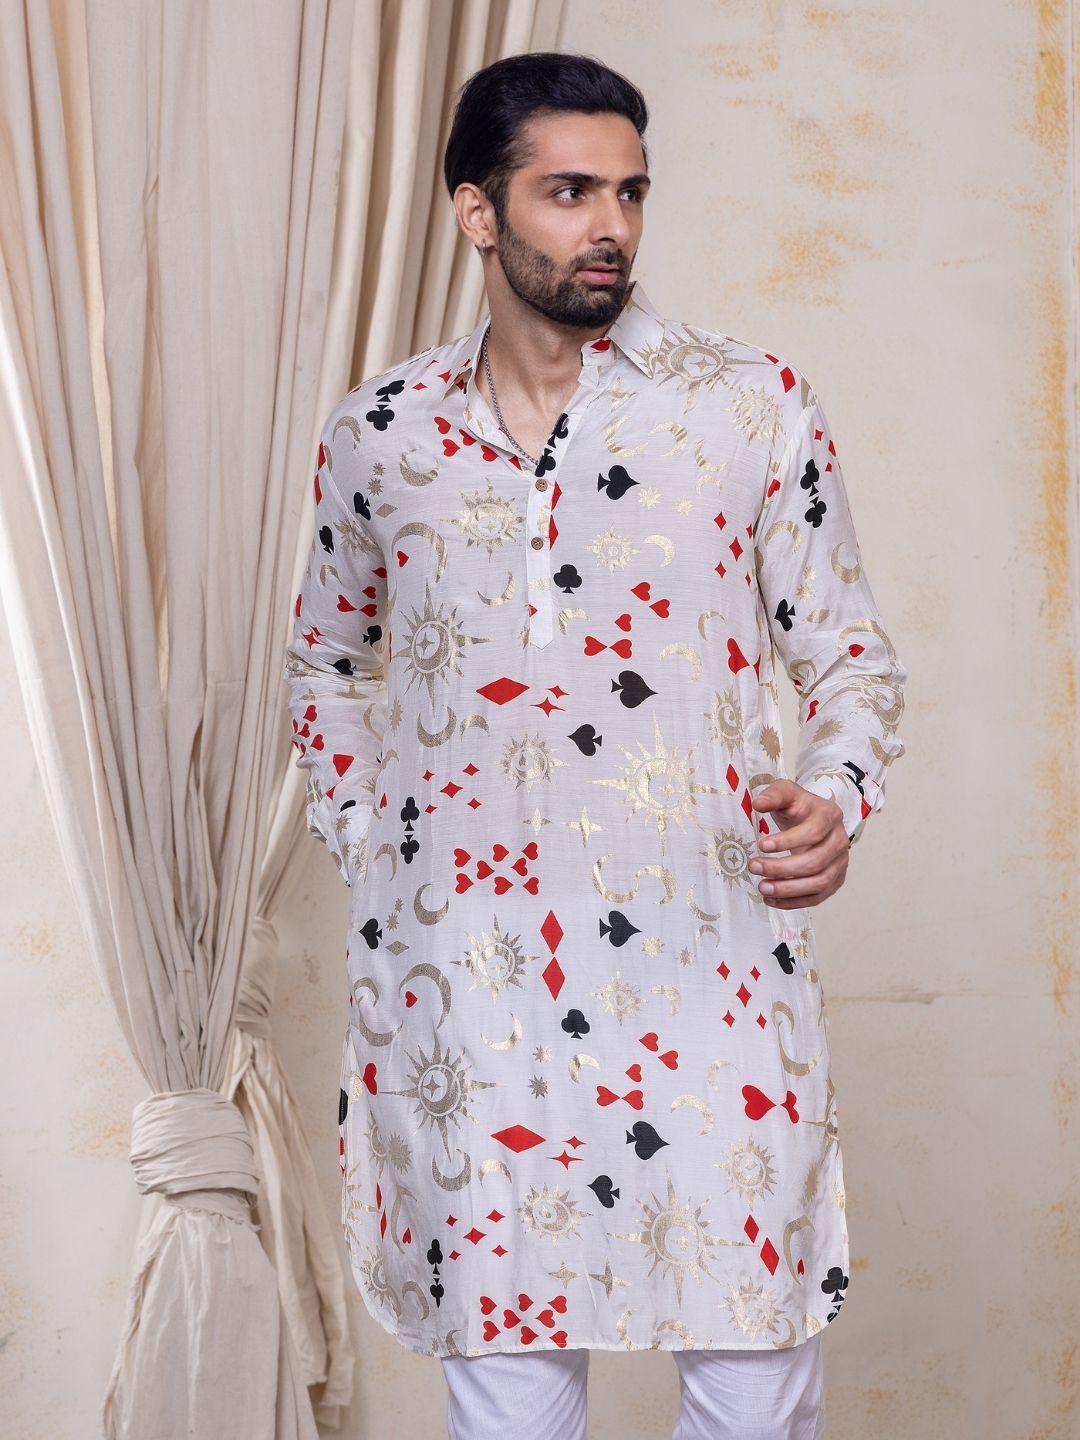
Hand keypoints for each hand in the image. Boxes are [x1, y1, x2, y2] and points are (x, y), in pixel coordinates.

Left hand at [749, 779, 849, 908]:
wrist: (811, 818)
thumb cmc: (798, 806)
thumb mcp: (785, 792)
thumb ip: (773, 795)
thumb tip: (758, 804)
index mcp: (830, 815)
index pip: (813, 832)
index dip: (787, 841)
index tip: (761, 845)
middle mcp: (840, 840)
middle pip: (815, 861)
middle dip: (782, 868)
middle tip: (754, 867)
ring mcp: (840, 862)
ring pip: (819, 882)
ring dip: (788, 889)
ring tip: (762, 887)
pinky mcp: (835, 880)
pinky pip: (817, 897)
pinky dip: (794, 902)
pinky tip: (772, 900)